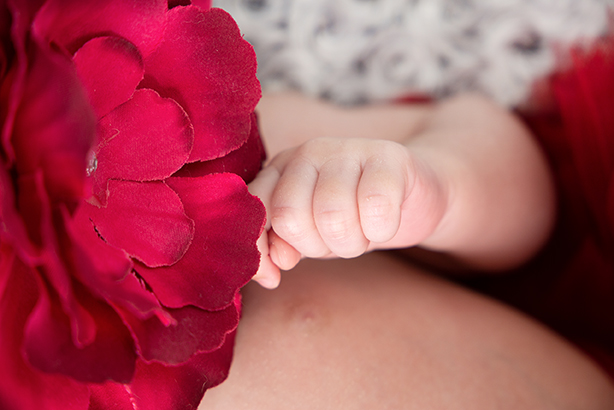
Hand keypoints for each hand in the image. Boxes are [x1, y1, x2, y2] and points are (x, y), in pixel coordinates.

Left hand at [249, 137, 446, 287]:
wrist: (413, 195)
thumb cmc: (352, 216)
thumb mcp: (308, 235)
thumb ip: (279, 246)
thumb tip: (268, 272)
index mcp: (280, 169)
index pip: (256, 211)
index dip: (260, 251)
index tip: (275, 276)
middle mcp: (308, 152)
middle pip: (291, 216)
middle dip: (315, 246)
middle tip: (335, 241)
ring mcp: (347, 149)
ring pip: (332, 215)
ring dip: (350, 242)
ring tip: (361, 233)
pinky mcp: (388, 156)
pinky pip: (375, 206)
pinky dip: (381, 229)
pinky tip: (385, 223)